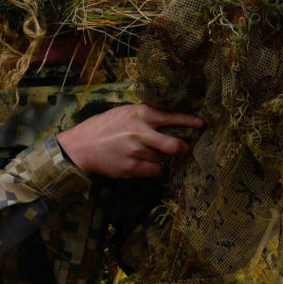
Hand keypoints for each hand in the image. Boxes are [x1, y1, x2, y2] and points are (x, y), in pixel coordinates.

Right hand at [56, 105, 202, 178]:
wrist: (80, 146)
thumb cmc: (104, 127)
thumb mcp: (125, 112)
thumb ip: (146, 115)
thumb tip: (172, 121)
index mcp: (140, 114)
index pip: (171, 117)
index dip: (190, 121)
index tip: (202, 124)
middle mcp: (139, 132)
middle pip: (174, 145)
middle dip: (184, 149)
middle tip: (185, 150)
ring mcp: (135, 151)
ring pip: (163, 159)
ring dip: (160, 158)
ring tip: (144, 153)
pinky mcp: (130, 168)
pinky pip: (154, 171)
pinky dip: (153, 168)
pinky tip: (140, 162)